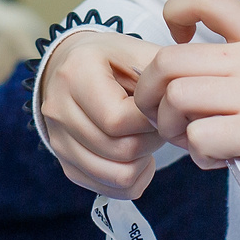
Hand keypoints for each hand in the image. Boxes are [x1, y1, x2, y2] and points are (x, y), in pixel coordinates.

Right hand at [38, 30, 167, 197]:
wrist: (71, 67)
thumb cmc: (109, 60)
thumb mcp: (136, 50)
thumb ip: (160, 74)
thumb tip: (182, 108)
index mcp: (76, 75)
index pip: (118, 119)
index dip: (150, 121)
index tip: (160, 110)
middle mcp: (58, 109)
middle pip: (120, 150)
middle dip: (151, 142)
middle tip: (156, 125)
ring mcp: (58, 140)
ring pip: (117, 176)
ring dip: (143, 162)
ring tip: (145, 138)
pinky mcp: (65, 163)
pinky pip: (109, 189)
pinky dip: (132, 178)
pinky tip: (136, 156)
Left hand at [135, 0, 239, 179]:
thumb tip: (222, 97)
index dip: (175, 13)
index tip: (178, 40)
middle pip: (166, 60)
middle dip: (147, 91)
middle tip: (161, 113)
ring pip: (175, 99)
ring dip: (171, 126)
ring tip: (191, 141)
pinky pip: (201, 139)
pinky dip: (199, 155)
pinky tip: (220, 160)